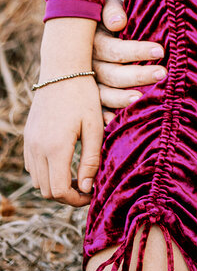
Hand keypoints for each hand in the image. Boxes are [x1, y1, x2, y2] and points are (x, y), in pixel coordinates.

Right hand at [24, 76, 102, 205]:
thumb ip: (90, 160)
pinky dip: (46, 172)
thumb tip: (85, 189)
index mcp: (55, 148)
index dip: (77, 200)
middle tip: (86, 188)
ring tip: (77, 176)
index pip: (60, 190)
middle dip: (67, 195)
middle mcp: (37, 148)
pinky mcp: (27, 137)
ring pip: (38, 180)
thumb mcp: (94, 127)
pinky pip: (32, 166)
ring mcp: (29, 143)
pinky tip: (64, 163)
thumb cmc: (84, 96)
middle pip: (47, 190)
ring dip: (55, 184)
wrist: (63, 71)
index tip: (92, 194)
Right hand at [93, 0, 165, 123]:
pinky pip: (95, 111)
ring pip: (104, 95)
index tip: (160, 51)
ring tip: (143, 100)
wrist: (80, 30)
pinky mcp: (87, 99)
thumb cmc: (104, 15)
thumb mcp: (104, 6)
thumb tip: (118, 22)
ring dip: (124, 99)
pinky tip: (118, 122)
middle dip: (138, 76)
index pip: (115, 50)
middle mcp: (87, 66)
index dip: (137, 51)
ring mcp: (85, 85)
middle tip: (163, 74)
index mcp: (93, 42)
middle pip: (112, 75)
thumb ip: (111, 10)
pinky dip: (105, 118)